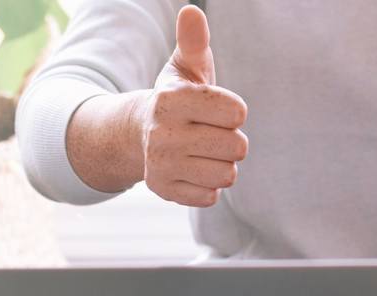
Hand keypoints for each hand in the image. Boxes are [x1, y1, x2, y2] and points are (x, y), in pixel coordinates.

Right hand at [140, 5, 248, 206]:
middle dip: (231, 140)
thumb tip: (192, 11)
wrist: (139, 134)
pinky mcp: (164, 190)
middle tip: (208, 133)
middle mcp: (162, 133)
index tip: (215, 109)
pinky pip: (211, 196)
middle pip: (237, 147)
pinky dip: (208, 186)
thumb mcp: (185, 67)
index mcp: (172, 100)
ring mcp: (161, 164)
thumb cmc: (177, 98)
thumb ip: (194, 41)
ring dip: (222, 164)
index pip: (237, 114)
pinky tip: (192, 170)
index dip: (233, 112)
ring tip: (201, 152)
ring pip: (227, 174)